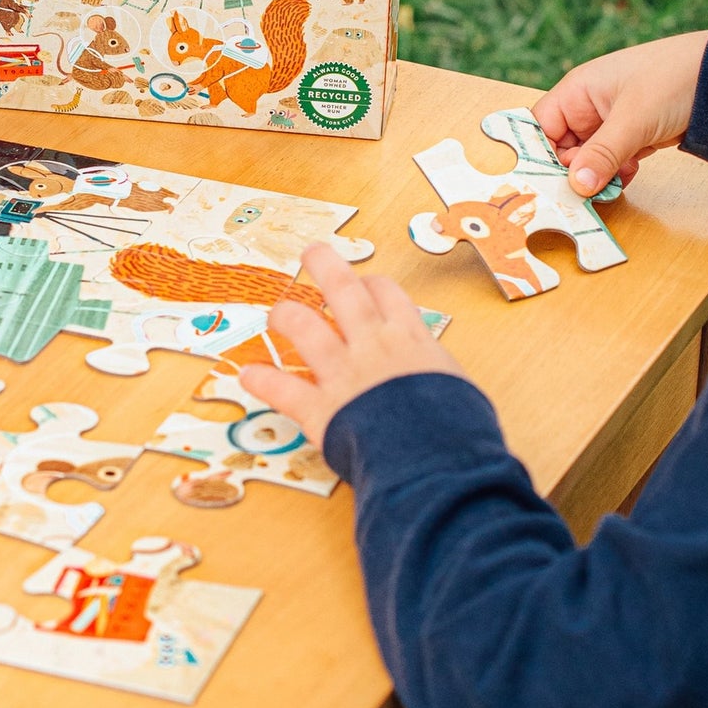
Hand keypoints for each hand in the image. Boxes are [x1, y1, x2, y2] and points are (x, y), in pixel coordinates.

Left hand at [239, 244, 465, 448]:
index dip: (371, 284)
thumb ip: (437, 378)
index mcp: (409, 338)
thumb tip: (440, 388)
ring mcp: (341, 373)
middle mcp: (371, 344)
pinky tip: (248, 373)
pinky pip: (281, 388)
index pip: (386, 293)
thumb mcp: (459, 389)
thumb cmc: (458, 427)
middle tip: (312, 253)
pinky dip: (262, 380)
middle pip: (342, 289)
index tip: (365, 284)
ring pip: (303, 326)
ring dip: (285, 314)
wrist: (436, 454)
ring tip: (276, 312)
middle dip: (324, 265)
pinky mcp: (319, 408)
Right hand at [534, 30, 707, 194]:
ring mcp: (610, 122)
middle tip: (584, 190)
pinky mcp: (632, 136)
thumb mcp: (634, 119)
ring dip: (597, 175)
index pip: (540, 128)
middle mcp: (589, 106)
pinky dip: (617, 173)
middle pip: (561, 148)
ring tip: (613, 181)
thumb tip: (576, 186)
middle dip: (572, 171)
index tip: (547, 182)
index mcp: (578, 90)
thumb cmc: (677, 79)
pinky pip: (611, 162)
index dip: (539, 155)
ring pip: (587, 159)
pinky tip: (630, 174)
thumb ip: (602, 154)